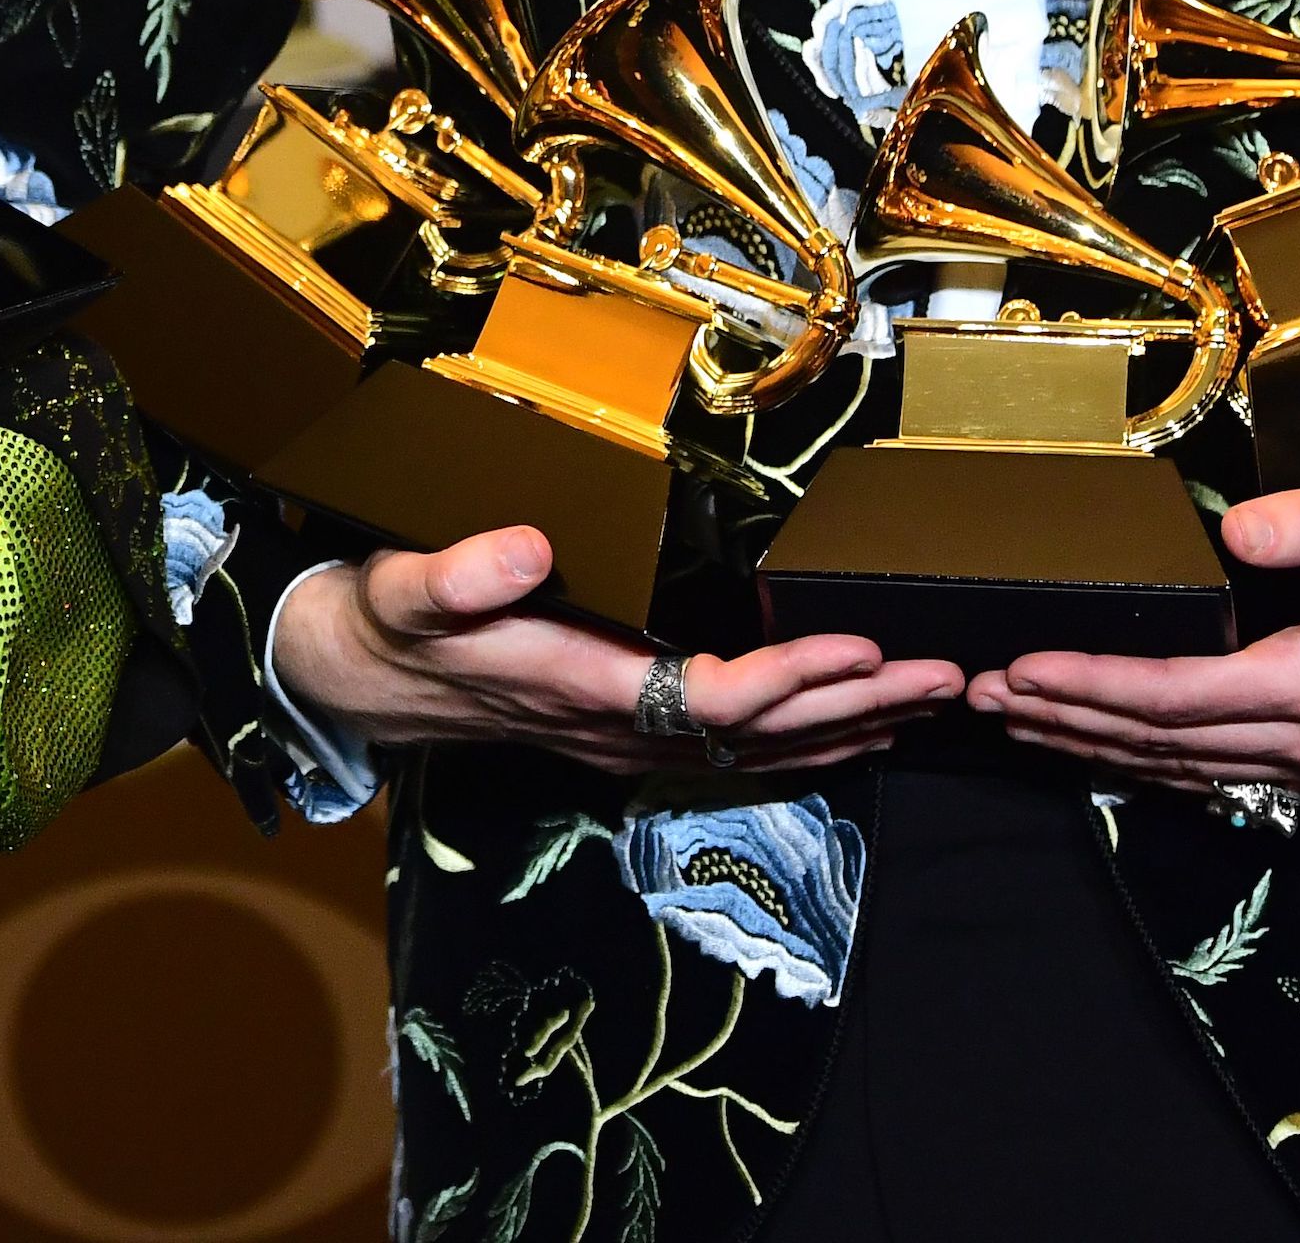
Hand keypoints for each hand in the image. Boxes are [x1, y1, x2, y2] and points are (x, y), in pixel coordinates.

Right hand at [267, 526, 960, 773]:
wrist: (352, 676)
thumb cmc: (385, 624)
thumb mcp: (403, 588)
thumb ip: (458, 573)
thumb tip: (527, 548)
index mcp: (579, 690)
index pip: (709, 698)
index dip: (792, 680)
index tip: (861, 648)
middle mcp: (616, 731)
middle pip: (760, 734)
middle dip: (859, 706)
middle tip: (948, 676)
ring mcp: (626, 742)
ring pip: (760, 750)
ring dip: (851, 726)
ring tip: (933, 699)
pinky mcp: (629, 734)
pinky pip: (739, 748)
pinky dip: (809, 740)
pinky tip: (858, 727)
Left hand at [968, 478, 1299, 790]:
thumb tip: (1242, 528)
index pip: (1178, 695)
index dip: (1093, 685)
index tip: (1021, 667)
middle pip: (1164, 742)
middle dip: (1068, 721)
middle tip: (983, 698)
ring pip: (1185, 768)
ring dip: (1096, 746)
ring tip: (1019, 720)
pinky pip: (1220, 774)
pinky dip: (1150, 762)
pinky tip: (1104, 747)